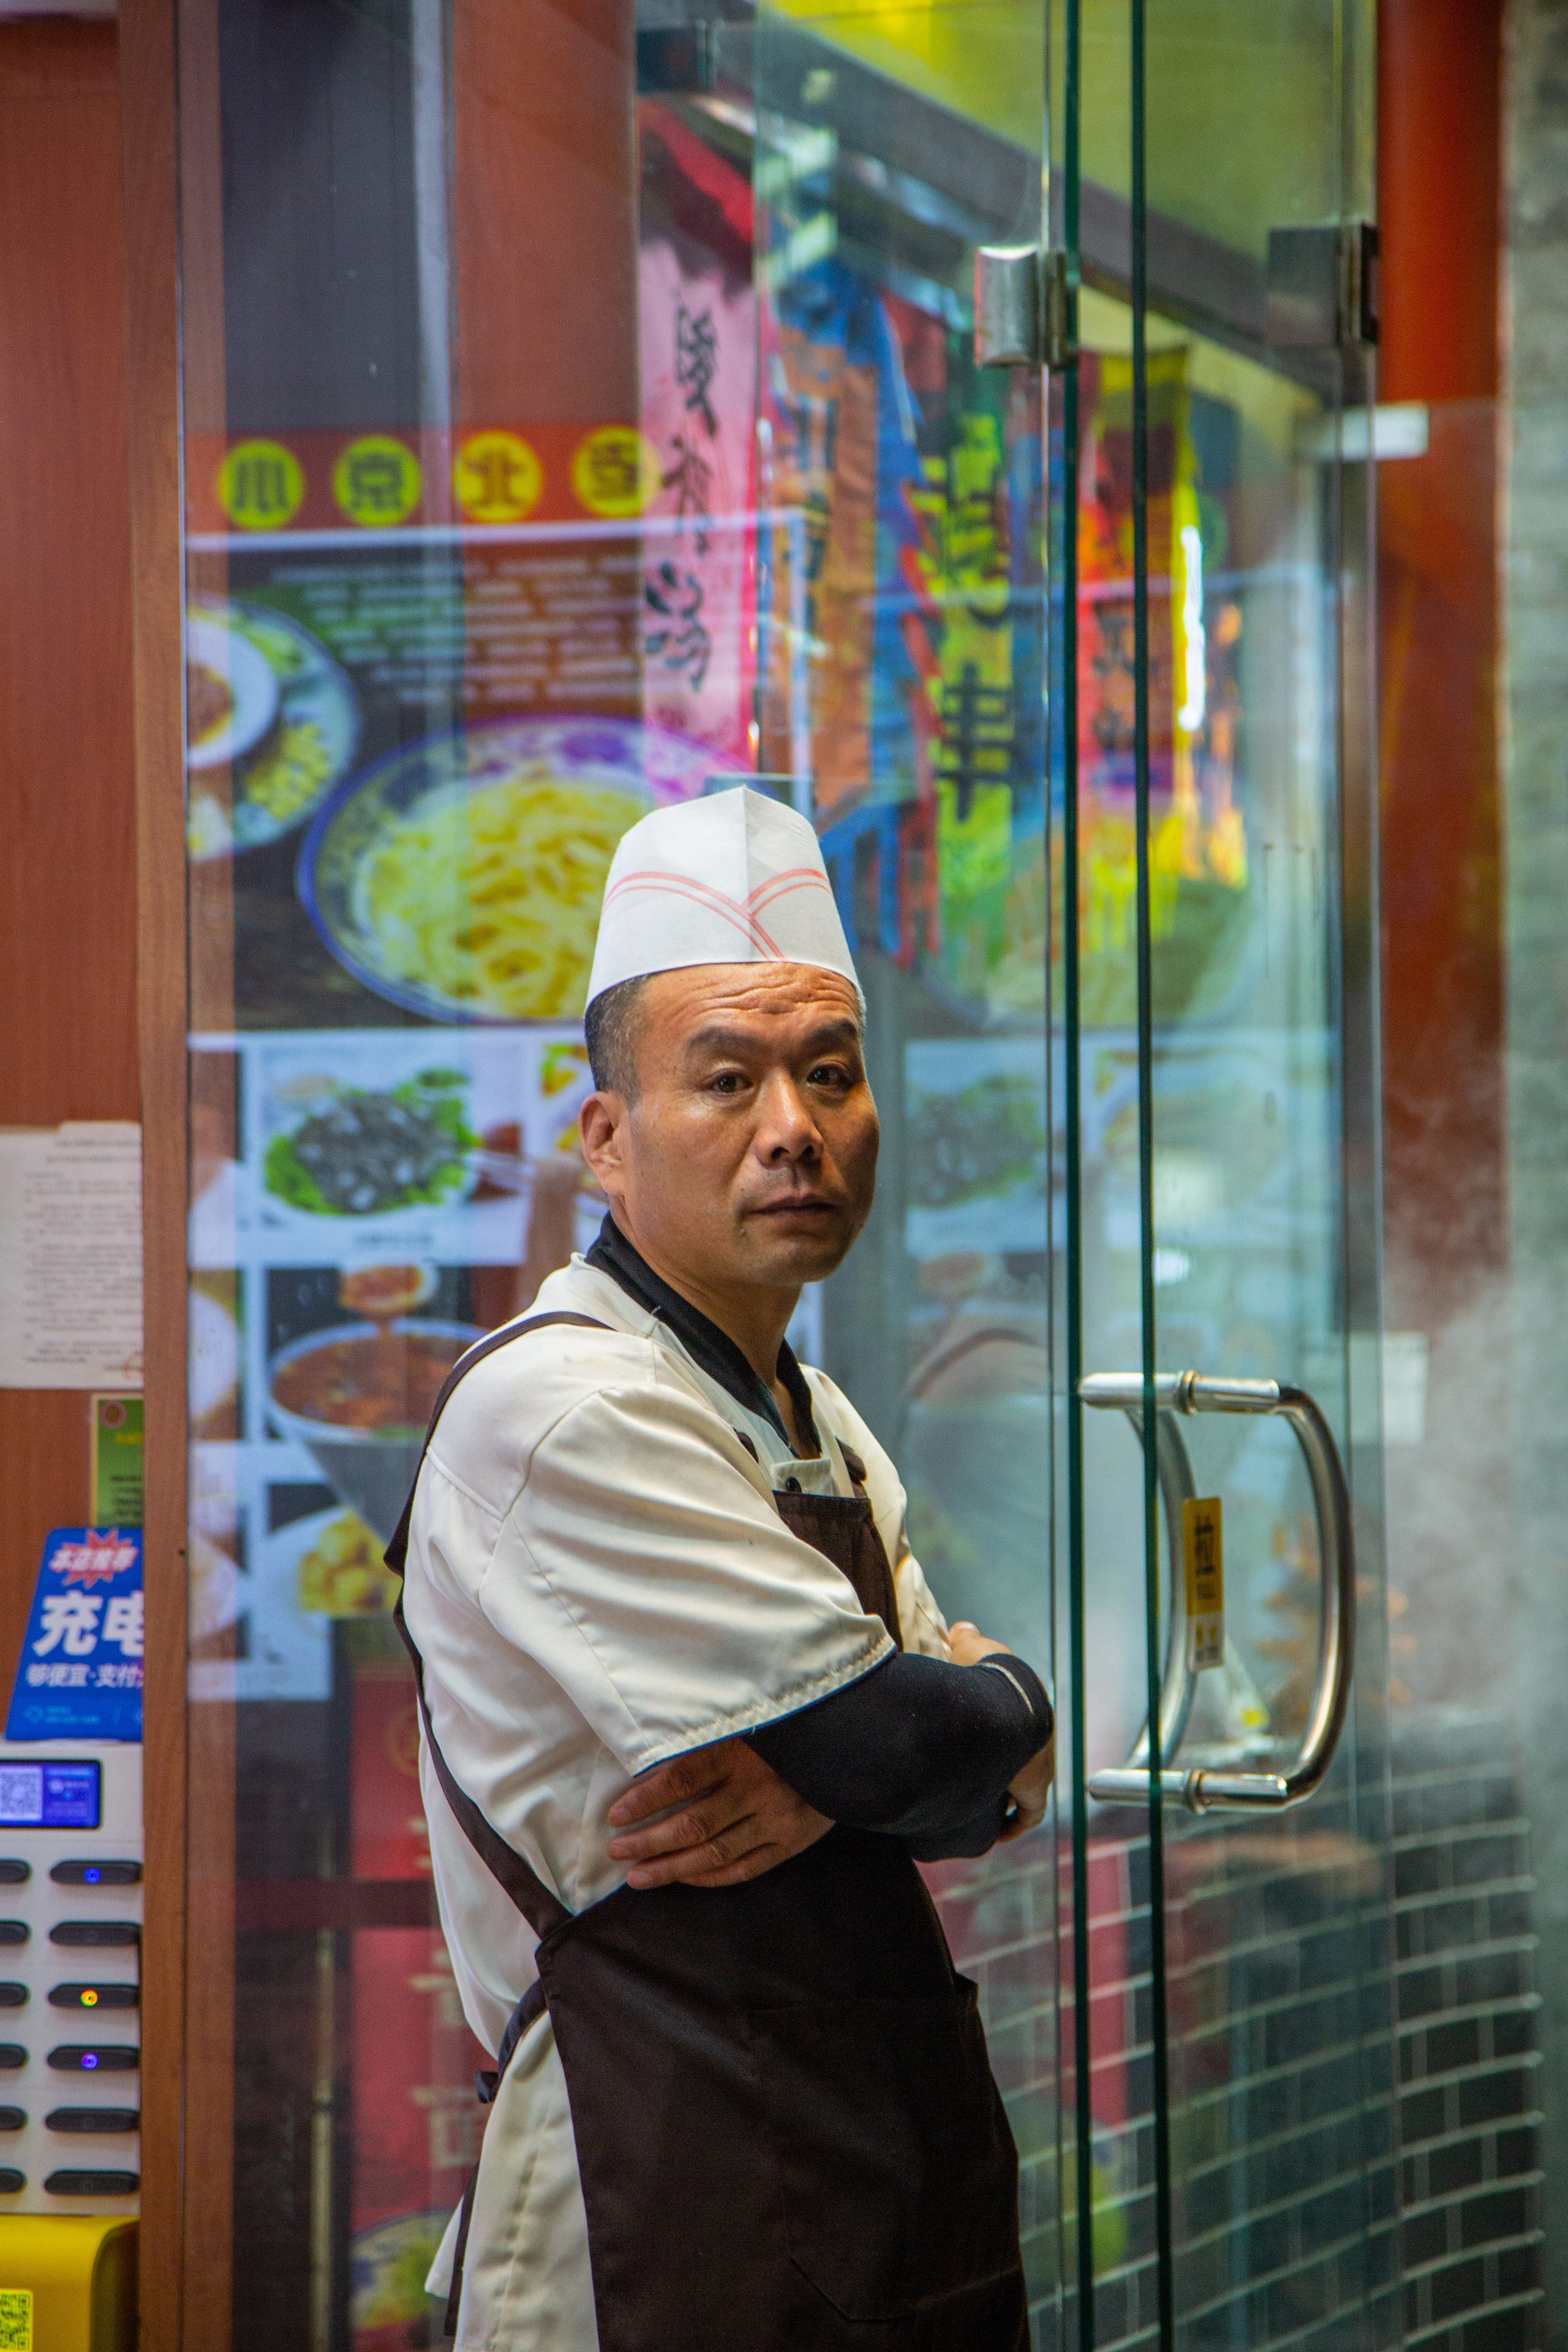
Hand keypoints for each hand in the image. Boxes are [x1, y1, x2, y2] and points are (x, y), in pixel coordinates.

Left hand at [607, 1739, 831, 1890]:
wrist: (847, 1748)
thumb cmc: (785, 1730)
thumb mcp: (746, 1722)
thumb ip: (707, 1741)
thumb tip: (650, 1763)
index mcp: (741, 1751)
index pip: (682, 1779)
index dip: (646, 1799)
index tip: (616, 1815)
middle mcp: (757, 1787)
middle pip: (693, 1823)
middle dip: (650, 1841)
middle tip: (617, 1851)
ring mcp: (776, 1818)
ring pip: (715, 1852)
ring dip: (672, 1867)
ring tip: (638, 1877)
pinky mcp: (792, 1840)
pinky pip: (745, 1868)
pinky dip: (712, 1876)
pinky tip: (684, 1877)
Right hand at [949, 1623, 1053, 1840]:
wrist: (998, 1705)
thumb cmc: (983, 1675)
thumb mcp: (971, 1648)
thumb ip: (965, 1640)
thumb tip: (961, 1629)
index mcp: (1025, 1703)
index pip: (1013, 1721)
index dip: (995, 1730)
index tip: (976, 1740)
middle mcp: (1037, 1736)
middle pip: (1019, 1755)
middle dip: (999, 1765)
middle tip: (974, 1775)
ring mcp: (1039, 1764)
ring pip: (1022, 1785)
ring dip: (1004, 1792)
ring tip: (977, 1804)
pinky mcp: (1034, 1789)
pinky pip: (1027, 1813)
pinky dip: (1013, 1823)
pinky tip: (997, 1832)